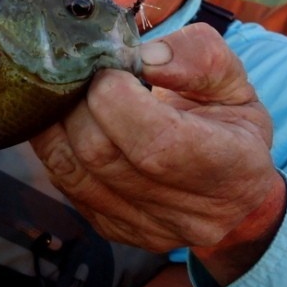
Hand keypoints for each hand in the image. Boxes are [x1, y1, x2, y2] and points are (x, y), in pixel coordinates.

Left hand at [31, 23, 285, 285]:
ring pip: (71, 170)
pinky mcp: (112, 228)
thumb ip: (196, 57)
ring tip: (75, 93)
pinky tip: (68, 120)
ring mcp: (145, 228)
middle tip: (89, 74)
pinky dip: (55, 143)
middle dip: (82, 103)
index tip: (113, 69)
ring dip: (60, 121)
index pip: (157, 143)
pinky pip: (61, 182)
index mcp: (230, 168)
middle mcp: (188, 213)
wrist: (228, 187)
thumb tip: (145, 57)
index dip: (118, 99)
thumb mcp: (232, 80)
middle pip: (101, 154)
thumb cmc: (228, 122)